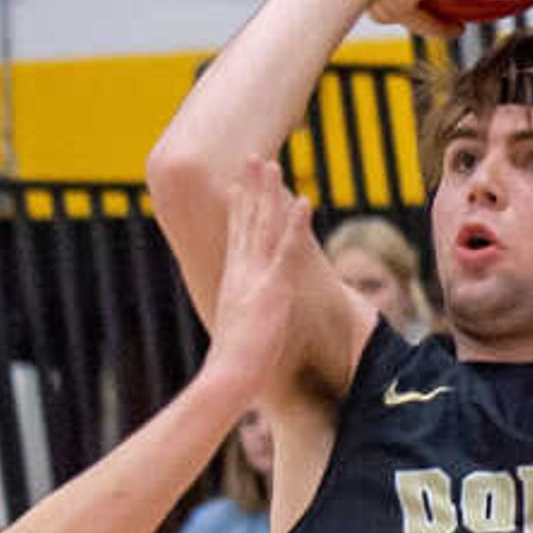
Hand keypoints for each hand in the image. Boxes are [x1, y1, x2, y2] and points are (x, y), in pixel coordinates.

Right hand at [201, 157, 314, 378]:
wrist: (229, 374)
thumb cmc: (233, 366)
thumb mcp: (238, 337)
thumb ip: (244, 324)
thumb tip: (243, 329)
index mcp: (234, 282)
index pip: (237, 237)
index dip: (238, 209)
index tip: (239, 186)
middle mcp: (242, 272)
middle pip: (247, 221)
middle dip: (250, 188)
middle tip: (253, 158)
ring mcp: (257, 276)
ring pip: (264, 225)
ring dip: (269, 193)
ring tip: (273, 164)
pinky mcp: (274, 286)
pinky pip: (288, 248)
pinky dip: (295, 223)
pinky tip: (303, 201)